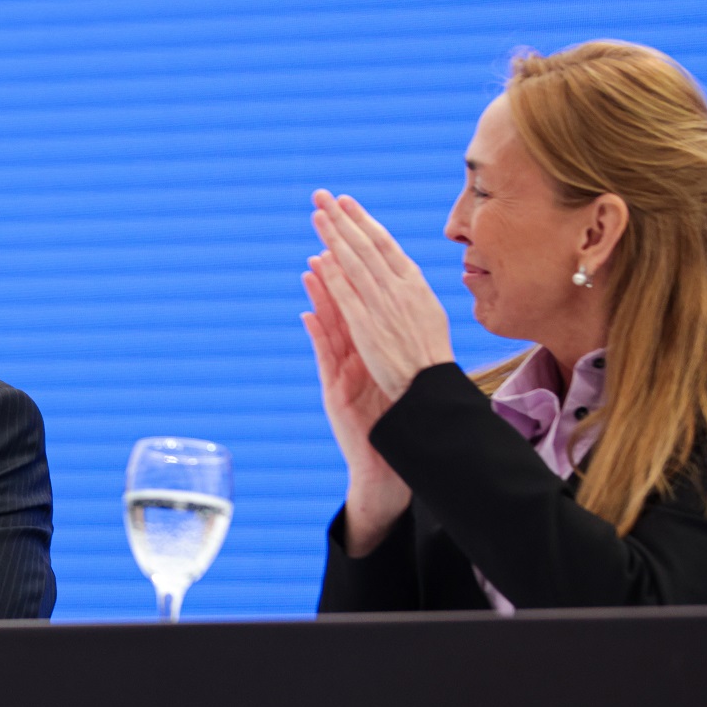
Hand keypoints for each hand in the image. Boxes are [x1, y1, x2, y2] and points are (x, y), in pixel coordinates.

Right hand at [301, 268, 409, 554]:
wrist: (385, 466)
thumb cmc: (391, 423)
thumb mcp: (393, 382)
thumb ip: (388, 353)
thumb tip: (398, 323)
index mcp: (371, 350)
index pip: (365, 305)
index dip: (361, 275)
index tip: (359, 246)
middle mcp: (354, 357)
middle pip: (344, 307)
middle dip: (336, 272)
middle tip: (326, 240)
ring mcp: (343, 373)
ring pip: (331, 327)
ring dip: (321, 296)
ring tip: (311, 267)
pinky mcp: (336, 392)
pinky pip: (326, 358)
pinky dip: (317, 336)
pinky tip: (308, 316)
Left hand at [308, 190, 454, 398]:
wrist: (430, 383)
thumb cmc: (429, 350)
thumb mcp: (428, 310)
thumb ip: (410, 288)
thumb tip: (400, 268)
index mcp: (415, 283)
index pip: (384, 243)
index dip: (362, 220)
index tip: (345, 202)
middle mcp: (398, 289)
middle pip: (365, 245)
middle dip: (342, 218)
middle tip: (322, 196)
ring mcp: (382, 306)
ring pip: (354, 264)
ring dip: (333, 237)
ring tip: (316, 215)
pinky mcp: (367, 327)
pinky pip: (346, 296)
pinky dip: (332, 275)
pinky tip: (318, 259)